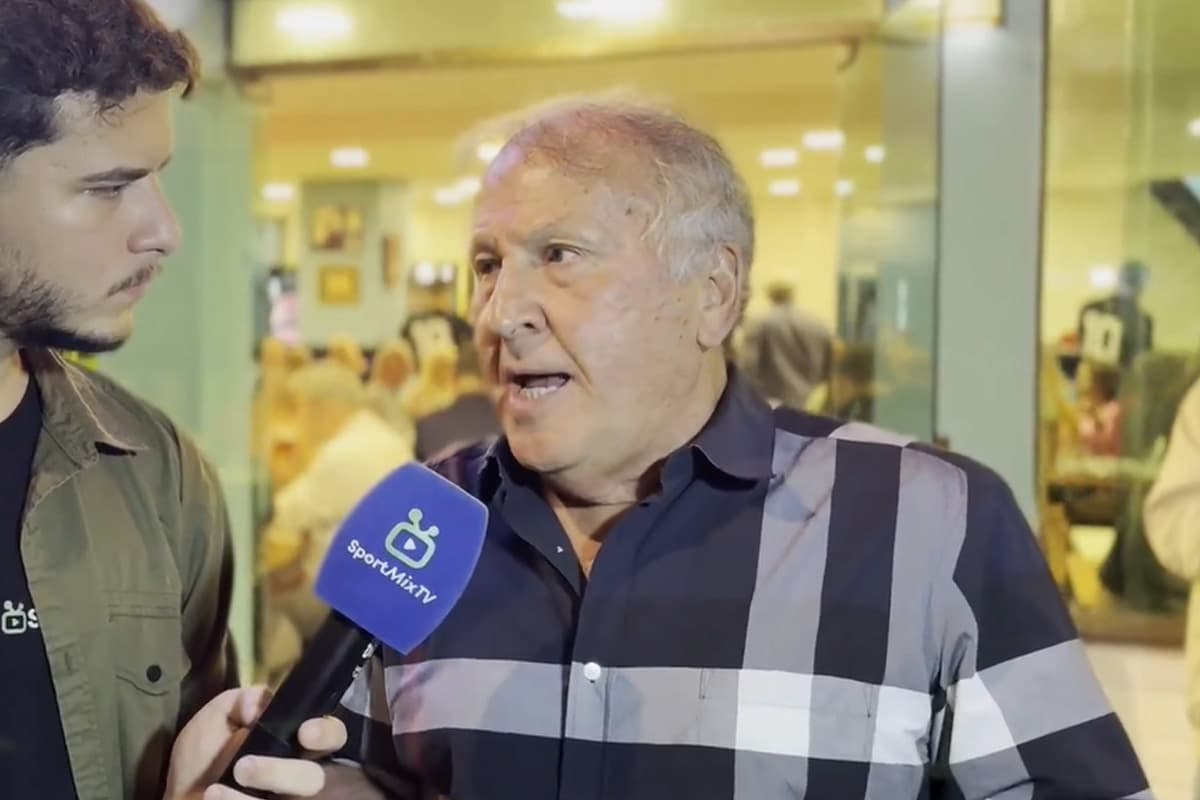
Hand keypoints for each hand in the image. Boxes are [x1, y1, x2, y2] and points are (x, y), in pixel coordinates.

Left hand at [163, 686, 347, 799]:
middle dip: (283, 773)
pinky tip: (215, 799)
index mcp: (294, 743)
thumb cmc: (201, 760)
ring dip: (254, 796)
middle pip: (315, 778)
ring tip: (215, 792)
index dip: (326, 734)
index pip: (332, 735)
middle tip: (243, 768)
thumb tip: (258, 706)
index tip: (304, 733)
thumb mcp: (217, 717)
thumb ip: (242, 699)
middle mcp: (297, 777)